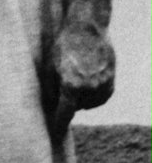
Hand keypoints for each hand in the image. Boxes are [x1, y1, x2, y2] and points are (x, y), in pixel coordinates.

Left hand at [44, 17, 114, 137]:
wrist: (86, 28)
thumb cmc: (63, 47)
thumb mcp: (50, 69)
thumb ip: (52, 91)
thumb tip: (51, 107)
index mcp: (72, 86)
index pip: (65, 114)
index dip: (59, 124)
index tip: (55, 134)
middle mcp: (90, 88)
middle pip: (78, 108)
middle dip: (70, 104)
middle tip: (63, 91)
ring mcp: (104, 84)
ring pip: (91, 103)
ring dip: (83, 100)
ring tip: (76, 84)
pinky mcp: (112, 79)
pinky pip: (103, 96)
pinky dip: (95, 95)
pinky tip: (88, 86)